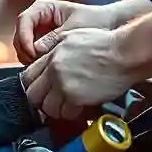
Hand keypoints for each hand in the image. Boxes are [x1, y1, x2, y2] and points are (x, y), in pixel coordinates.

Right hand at [14, 0, 151, 64]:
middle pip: (20, 36)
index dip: (24, 37)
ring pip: (25, 49)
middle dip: (26, 51)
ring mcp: (41, 35)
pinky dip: (38, 65)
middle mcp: (39, 21)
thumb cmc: (96, 20)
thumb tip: (37, 50)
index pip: (23, 20)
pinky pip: (34, 57)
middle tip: (37, 64)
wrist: (111, 28)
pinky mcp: (46, 48)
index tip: (32, 51)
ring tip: (45, 68)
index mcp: (43, 8)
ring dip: (31, 60)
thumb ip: (55, 38)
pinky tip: (49, 71)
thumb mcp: (75, 28)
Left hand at [21, 28, 135, 120]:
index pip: (28, 76)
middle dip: (41, 101)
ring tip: (68, 106)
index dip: (33, 86)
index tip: (40, 91)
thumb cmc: (105, 44)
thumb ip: (55, 49)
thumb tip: (46, 61)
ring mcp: (63, 84)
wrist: (124, 53)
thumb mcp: (73, 37)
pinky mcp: (76, 97)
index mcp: (52, 55)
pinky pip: (65, 113)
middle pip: (33, 95)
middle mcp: (54, 70)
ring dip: (57, 109)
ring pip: (47, 108)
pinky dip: (72, 113)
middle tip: (53, 102)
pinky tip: (80, 107)